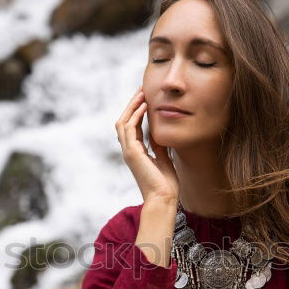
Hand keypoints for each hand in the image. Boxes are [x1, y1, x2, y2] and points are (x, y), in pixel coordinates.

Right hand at [115, 87, 179, 203]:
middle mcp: (129, 150)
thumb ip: (158, 145)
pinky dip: (135, 115)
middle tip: (142, 89)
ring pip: (123, 122)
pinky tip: (145, 106)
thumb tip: (159, 132)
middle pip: (124, 121)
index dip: (138, 110)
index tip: (147, 97)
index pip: (133, 126)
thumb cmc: (166, 184)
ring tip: (142, 93)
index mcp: (136, 152)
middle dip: (132, 104)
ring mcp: (128, 152)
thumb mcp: (164, 158)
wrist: (164, 199)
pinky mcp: (132, 153)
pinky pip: (129, 128)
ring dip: (132, 106)